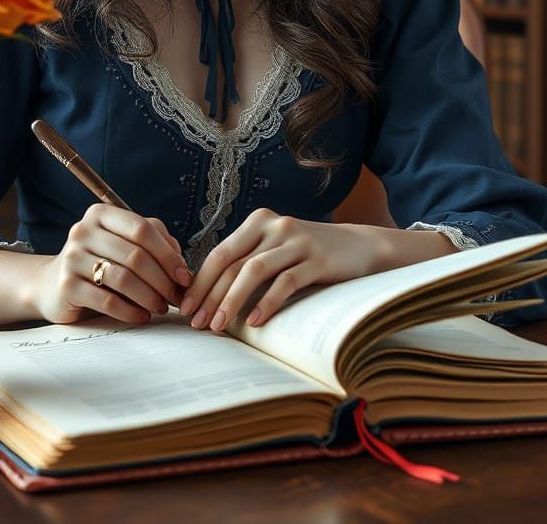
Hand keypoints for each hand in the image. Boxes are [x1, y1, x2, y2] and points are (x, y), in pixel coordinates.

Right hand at [31, 204, 191, 324]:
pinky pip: (108, 301)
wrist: (52, 285)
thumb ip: (154, 242)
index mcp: (100, 214)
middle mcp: (83, 231)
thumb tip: (180, 262)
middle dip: (162, 280)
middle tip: (176, 297)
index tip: (183, 276)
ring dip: (149, 297)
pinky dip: (131, 311)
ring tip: (160, 307)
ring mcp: (71, 258)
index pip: (142, 228)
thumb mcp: (123, 244)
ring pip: (123, 279)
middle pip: (135, 255)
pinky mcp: (66, 286)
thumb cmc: (98, 262)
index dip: (167, 254)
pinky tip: (142, 316)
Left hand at [178, 210, 384, 331]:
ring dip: (232, 301)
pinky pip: (285, 282)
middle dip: (210, 295)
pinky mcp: (317, 259)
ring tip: (219, 326)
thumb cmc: (308, 254)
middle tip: (197, 323)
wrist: (360, 246)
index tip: (186, 307)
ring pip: (254, 271)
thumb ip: (249, 260)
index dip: (200, 281)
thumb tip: (208, 294)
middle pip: (232, 263)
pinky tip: (256, 322)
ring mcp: (296, 240)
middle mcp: (274, 225)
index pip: (220, 253)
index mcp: (258, 221)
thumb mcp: (276, 249)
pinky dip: (267, 302)